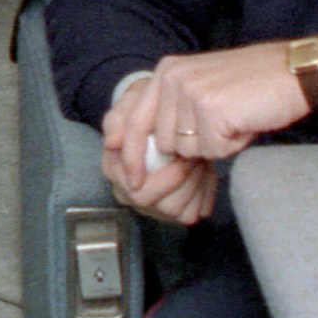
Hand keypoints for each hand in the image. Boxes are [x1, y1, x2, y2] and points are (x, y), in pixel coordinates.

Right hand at [100, 76, 219, 223]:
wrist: (169, 115)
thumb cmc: (150, 108)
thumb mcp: (131, 103)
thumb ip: (118, 120)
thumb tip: (112, 143)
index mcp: (113, 169)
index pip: (136, 188)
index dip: (163, 177)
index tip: (182, 155)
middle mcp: (128, 192)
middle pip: (155, 204)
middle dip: (180, 181)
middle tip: (196, 158)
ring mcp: (150, 204)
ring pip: (174, 211)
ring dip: (194, 187)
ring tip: (202, 162)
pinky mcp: (172, 210)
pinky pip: (190, 214)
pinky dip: (202, 197)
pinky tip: (206, 175)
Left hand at [141, 41, 312, 166]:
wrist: (293, 73)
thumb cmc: (252, 86)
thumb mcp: (202, 88)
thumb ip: (174, 111)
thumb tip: (152, 151)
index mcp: (166, 71)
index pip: (134, 121)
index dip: (131, 154)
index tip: (132, 180)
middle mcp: (172, 78)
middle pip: (163, 142)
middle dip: (192, 147)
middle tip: (222, 124)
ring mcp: (190, 93)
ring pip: (188, 150)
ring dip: (214, 145)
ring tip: (234, 120)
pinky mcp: (211, 110)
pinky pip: (212, 151)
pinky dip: (231, 146)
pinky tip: (244, 124)